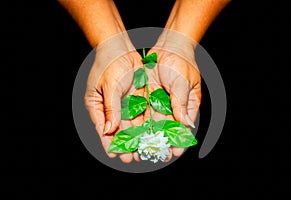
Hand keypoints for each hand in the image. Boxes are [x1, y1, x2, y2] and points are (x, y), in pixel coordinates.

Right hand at [84, 35, 142, 162]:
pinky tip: (151, 134)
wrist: (120, 48)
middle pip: (118, 130)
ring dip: (138, 138)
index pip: (103, 129)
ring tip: (145, 150)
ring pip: (131, 125)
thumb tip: (109, 130)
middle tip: (134, 158)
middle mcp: (110, 108)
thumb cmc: (109, 64)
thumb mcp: (108, 86)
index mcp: (97, 106)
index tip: (116, 155)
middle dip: (126, 144)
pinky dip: (145, 125)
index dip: (110, 143)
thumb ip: (111, 108)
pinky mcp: (135, 99)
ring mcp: (123, 104)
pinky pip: (141, 114)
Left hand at [145, 31, 201, 159]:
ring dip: (148, 136)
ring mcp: (160, 103)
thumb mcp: (183, 83)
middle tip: (155, 155)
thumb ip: (181, 103)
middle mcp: (173, 107)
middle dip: (161, 142)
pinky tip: (134, 133)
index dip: (180, 140)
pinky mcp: (149, 97)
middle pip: (167, 128)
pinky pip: (144, 112)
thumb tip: (186, 124)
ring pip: (154, 123)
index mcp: (186, 106)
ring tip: (142, 148)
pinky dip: (139, 122)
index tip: (174, 153)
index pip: (184, 127)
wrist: (168, 47)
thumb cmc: (181, 63)